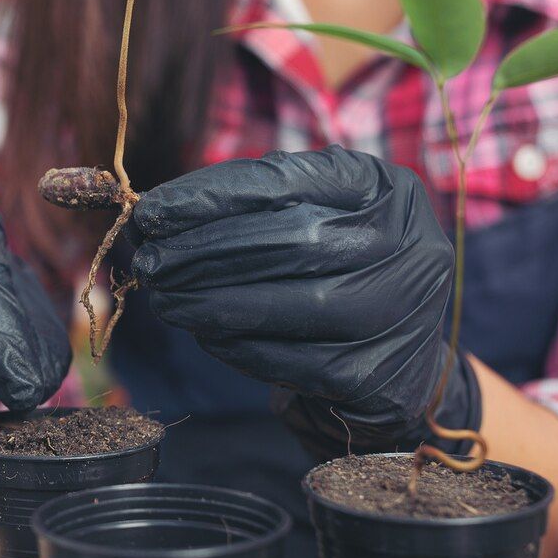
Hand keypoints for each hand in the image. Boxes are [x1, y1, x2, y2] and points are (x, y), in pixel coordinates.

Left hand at [128, 146, 479, 456]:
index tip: (152, 210)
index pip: (291, 181)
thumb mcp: (316, 219)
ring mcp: (401, 315)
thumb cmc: (337, 273)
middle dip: (206, 251)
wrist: (396, 365)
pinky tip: (202, 332)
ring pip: (292, 303)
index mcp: (389, 191)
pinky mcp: (376, 376)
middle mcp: (410, 247)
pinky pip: (290, 359)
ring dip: (210, 301)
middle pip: (294, 241)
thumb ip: (253, 208)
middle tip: (148, 260)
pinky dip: (235, 344)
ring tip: (162, 297)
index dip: (213, 195)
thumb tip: (158, 215)